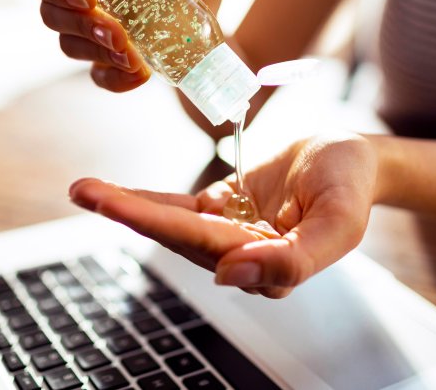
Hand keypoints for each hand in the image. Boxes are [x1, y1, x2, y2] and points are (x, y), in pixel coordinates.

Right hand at [27, 0, 221, 91]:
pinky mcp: (109, 62)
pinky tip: (139, 75)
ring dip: (98, 52)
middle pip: (51, 13)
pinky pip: (99, 76)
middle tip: (116, 33)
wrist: (212, 14)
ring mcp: (92, 33)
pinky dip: (117, 79)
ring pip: (70, 45)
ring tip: (133, 57)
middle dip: (80, 26)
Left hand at [68, 134, 378, 297]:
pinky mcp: (219, 210)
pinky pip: (177, 206)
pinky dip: (145, 198)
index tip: (125, 207)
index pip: (207, 245)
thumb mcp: (338, 222)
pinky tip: (111, 192)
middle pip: (177, 234)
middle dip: (129, 213)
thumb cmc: (350, 185)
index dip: (162, 224)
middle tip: (87, 192)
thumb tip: (230, 276)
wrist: (351, 159)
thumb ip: (293, 259)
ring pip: (170, 222)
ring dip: (127, 206)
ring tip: (85, 189)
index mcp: (268, 265)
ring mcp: (226, 234)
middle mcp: (240, 256)